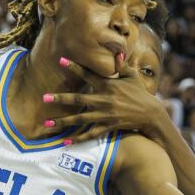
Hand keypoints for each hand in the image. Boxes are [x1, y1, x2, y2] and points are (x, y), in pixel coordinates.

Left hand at [45, 56, 163, 140]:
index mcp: (108, 85)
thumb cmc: (140, 94)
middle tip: (44, 98)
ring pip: (80, 118)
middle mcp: (104, 100)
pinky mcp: (107, 127)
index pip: (87, 74)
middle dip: (60, 98)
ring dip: (63, 121)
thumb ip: (122, 66)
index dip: (74, 67)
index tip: (60, 60)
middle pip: (78, 99)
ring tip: (47, 124)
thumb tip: (118, 52)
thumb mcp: (132, 77)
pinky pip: (90, 134)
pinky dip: (78, 139)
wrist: (150, 114)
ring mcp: (105, 115)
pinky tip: (65, 142)